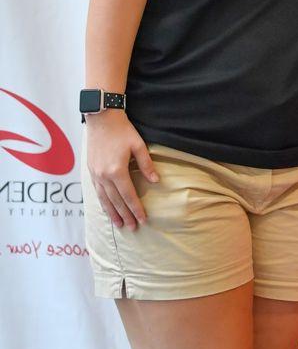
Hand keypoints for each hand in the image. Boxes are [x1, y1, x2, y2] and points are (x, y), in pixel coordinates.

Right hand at [86, 110, 157, 228]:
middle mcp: (104, 176)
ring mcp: (95, 175)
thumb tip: (156, 181)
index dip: (136, 209)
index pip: (128, 195)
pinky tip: (107, 209)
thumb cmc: (122, 131)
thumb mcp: (138, 145)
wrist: (102, 120)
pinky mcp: (91, 172)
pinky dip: (103, 203)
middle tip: (132, 228)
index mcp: (116, 171)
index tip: (142, 219)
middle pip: (116, 201)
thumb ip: (146, 164)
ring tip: (119, 224)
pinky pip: (97, 193)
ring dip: (112, 213)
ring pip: (104, 200)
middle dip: (125, 215)